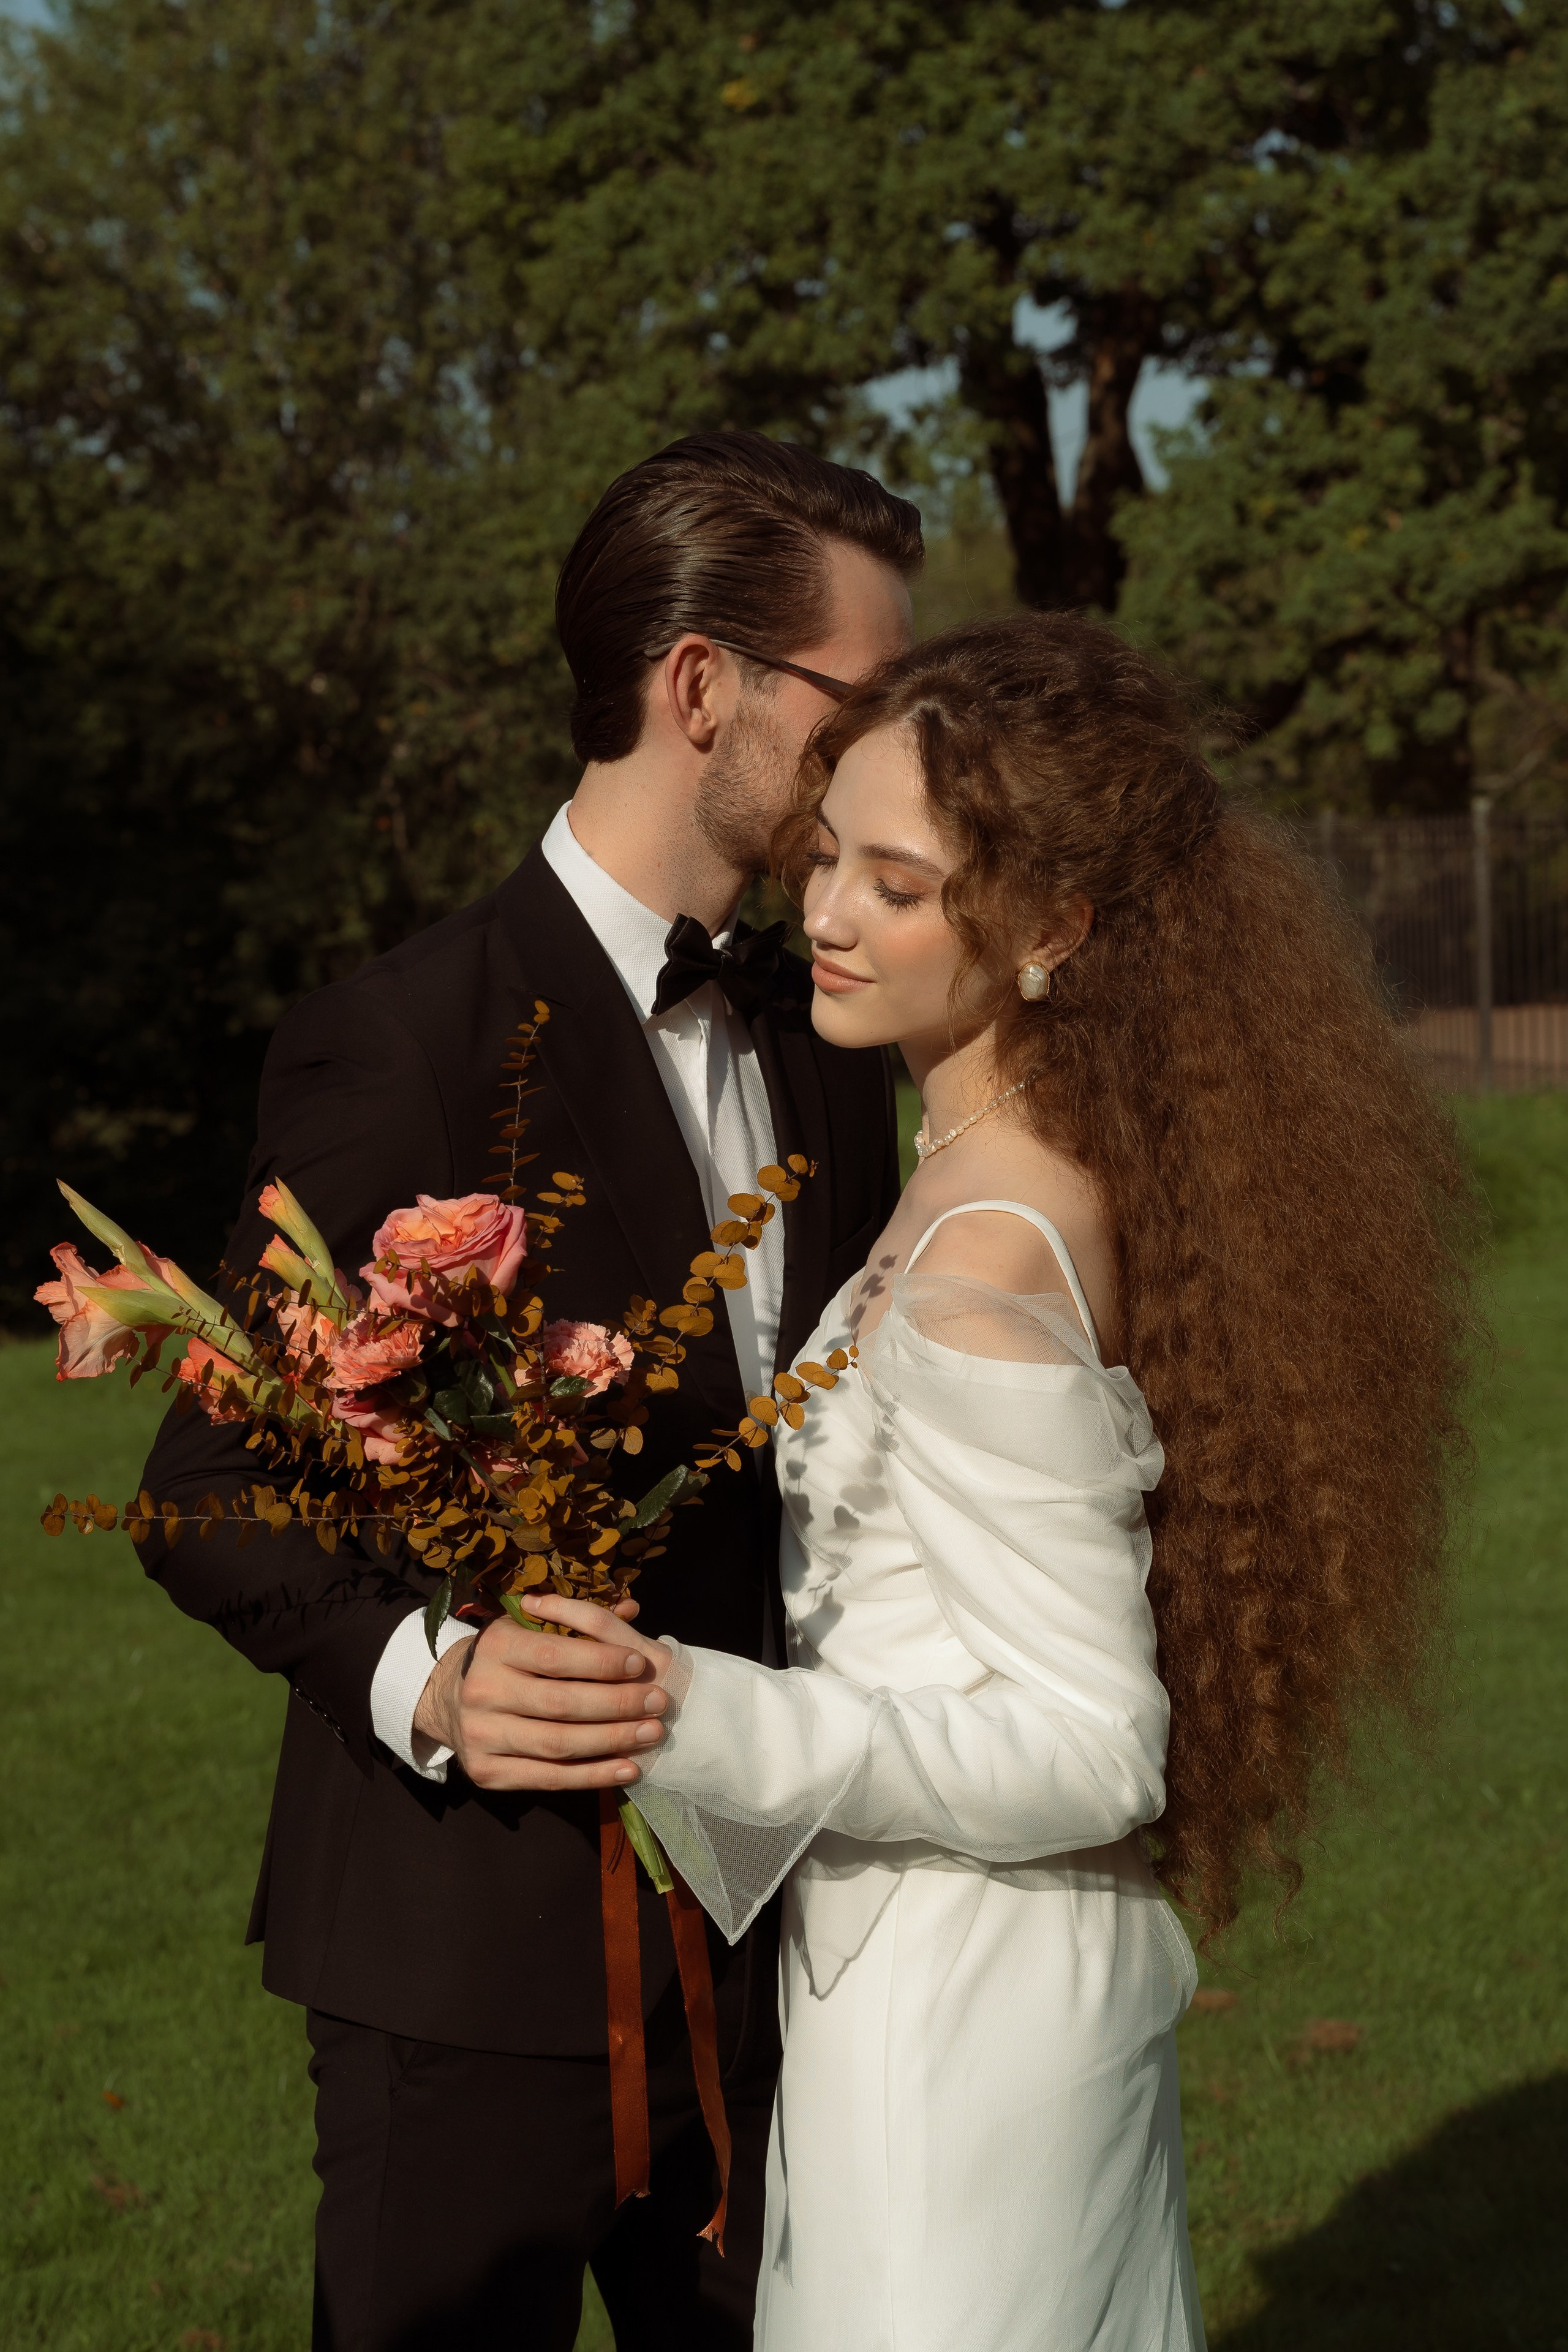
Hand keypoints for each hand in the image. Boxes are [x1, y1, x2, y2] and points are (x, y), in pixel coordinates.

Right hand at [412, 1600, 671, 1792]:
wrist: (448, 1698)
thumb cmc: (507, 1658)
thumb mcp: (532, 1628)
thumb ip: (580, 1621)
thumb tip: (632, 1607)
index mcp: (496, 1646)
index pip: (554, 1655)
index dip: (601, 1661)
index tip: (640, 1665)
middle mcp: (483, 1690)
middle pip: (560, 1703)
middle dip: (617, 1704)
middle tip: (658, 1703)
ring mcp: (481, 1735)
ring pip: (558, 1744)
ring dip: (612, 1741)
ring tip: (651, 1733)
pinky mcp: (486, 1772)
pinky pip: (548, 1778)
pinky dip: (593, 1776)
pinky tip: (628, 1769)